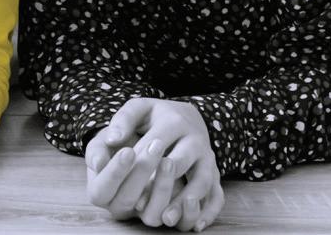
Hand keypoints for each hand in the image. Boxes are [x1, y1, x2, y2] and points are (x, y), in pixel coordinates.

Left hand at [85, 98, 224, 230]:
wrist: (189, 116)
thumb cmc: (156, 116)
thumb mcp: (140, 108)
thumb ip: (123, 120)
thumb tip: (112, 139)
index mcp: (174, 121)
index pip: (156, 142)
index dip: (140, 163)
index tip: (122, 181)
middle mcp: (195, 139)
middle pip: (180, 163)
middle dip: (162, 183)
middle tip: (141, 206)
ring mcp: (207, 158)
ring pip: (202, 180)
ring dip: (186, 202)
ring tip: (167, 219)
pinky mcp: (215, 173)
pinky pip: (218, 194)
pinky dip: (210, 211)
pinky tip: (196, 226)